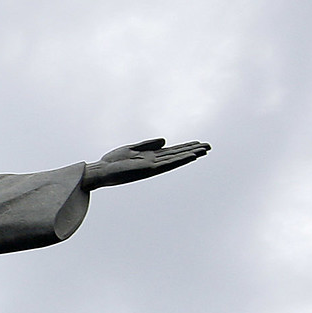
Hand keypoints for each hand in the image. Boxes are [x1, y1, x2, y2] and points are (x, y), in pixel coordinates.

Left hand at [83, 138, 209, 188]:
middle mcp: (154, 162)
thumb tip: (165, 140)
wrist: (101, 171)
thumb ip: (148, 144)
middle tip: (209, 146)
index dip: (186, 147)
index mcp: (151, 156)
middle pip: (177, 154)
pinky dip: (179, 160)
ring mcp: (153, 166)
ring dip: (189, 155)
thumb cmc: (113, 161)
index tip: (199, 143)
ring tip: (204, 151)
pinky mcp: (149, 169)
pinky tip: (189, 156)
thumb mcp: (131, 148)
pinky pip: (168, 163)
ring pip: (175, 159)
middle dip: (192, 150)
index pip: (172, 151)